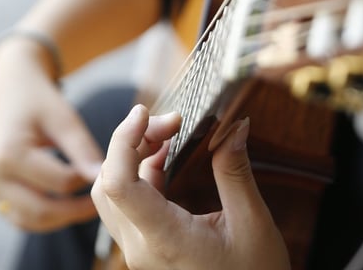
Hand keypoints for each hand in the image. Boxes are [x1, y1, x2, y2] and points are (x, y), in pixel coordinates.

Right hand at [0, 38, 103, 230]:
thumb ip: (82, 149)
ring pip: (25, 219)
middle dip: (73, 212)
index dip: (85, 181)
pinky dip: (39, 215)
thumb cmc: (39, 98)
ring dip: (56, 220)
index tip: (105, 175)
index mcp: (10, 152)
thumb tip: (103, 178)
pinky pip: (15, 213)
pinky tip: (63, 204)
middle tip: (100, 205)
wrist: (6, 84)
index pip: (59, 183)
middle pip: (39, 211)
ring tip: (84, 207)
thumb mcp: (64, 117)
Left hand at [92, 105, 290, 269]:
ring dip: (133, 156)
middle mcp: (141, 247)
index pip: (119, 184)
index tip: (144, 112)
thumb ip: (236, 172)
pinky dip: (140, 173)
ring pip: (113, 193)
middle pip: (109, 183)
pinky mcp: (146, 247)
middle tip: (172, 120)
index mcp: (165, 239)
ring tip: (168, 134)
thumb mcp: (252, 222)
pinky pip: (128, 204)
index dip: (123, 140)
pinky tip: (166, 157)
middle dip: (133, 141)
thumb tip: (234, 126)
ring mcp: (140, 250)